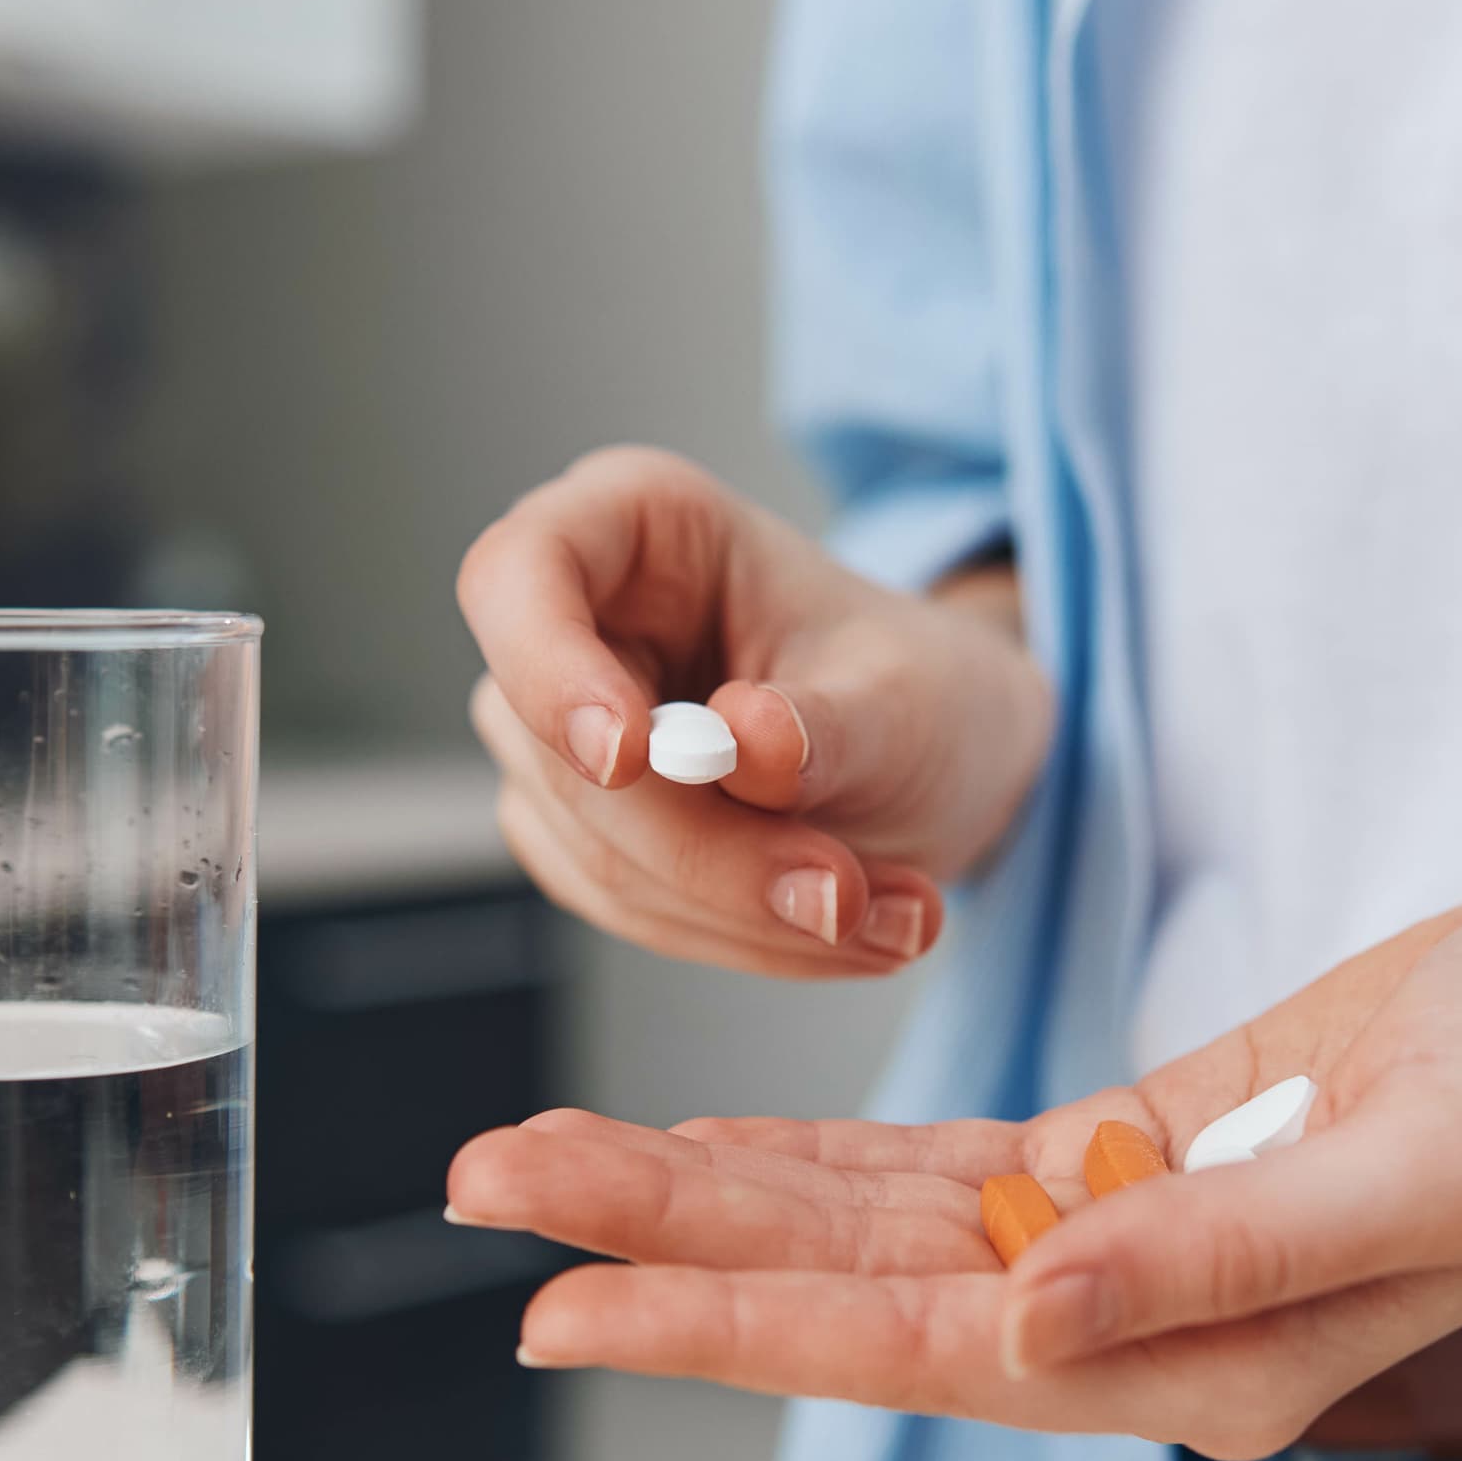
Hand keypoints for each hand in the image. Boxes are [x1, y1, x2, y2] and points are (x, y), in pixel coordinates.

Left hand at [446, 889, 1461, 1457]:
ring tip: (546, 1168)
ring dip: (706, 1200)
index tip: (565, 1308)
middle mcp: (1129, 1327)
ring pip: (866, 1235)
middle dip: (660, 1251)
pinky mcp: (1123, 1164)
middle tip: (486, 1199)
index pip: (914, 1354)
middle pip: (846, 1294)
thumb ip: (1220, 1253)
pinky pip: (934, 1182)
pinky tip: (706, 1148)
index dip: (730, 1326)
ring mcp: (1118, 1250)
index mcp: (1197, 1362)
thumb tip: (1025, 1319)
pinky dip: (813, 1164)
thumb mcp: (1419, 1161)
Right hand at [457, 446, 1052, 979]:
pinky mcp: (578, 833)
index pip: (520, 575)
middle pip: (565, 757)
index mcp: (636, 524)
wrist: (941, 759)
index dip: (549, 670)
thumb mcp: (907, 694)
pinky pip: (628, 909)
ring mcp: (559, 738)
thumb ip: (822, 725)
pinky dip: (740, 935)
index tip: (629, 758)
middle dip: (713, 853)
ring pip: (598, 856)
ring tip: (895, 916)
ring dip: (748, 912)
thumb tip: (737, 745)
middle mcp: (576, 623)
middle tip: (847, 897)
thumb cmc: (914, 685)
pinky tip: (843, 930)